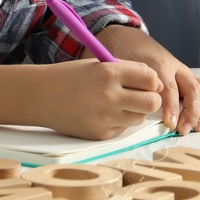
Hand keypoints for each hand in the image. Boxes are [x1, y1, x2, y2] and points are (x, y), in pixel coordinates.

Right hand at [37, 59, 163, 139]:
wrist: (41, 96)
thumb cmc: (73, 77)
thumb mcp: (100, 64)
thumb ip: (129, 71)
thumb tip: (158, 84)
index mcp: (109, 73)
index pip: (150, 78)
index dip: (152, 80)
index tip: (146, 81)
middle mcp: (109, 96)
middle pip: (152, 102)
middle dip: (150, 98)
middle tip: (140, 95)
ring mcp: (104, 118)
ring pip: (140, 117)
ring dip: (135, 110)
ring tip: (118, 103)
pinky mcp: (100, 135)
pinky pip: (123, 129)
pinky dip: (120, 121)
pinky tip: (103, 113)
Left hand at [98, 25, 199, 133]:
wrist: (130, 40)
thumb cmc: (125, 59)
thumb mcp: (121, 69)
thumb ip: (128, 86)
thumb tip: (129, 109)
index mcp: (157, 64)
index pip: (169, 87)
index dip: (171, 106)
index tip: (170, 123)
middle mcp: (176, 67)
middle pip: (192, 89)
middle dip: (191, 112)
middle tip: (183, 130)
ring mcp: (186, 73)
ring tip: (199, 127)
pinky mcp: (192, 78)